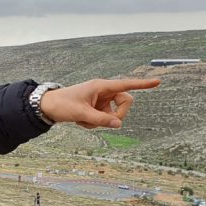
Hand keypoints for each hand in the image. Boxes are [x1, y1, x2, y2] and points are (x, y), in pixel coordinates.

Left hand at [39, 77, 159, 128]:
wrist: (47, 106)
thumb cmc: (62, 104)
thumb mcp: (81, 114)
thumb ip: (101, 119)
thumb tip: (119, 124)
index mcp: (101, 86)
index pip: (126, 85)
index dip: (143, 84)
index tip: (158, 82)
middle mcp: (104, 92)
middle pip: (125, 103)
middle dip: (118, 115)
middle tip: (106, 122)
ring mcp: (101, 101)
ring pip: (113, 115)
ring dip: (100, 122)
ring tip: (82, 120)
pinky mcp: (96, 109)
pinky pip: (104, 120)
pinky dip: (94, 124)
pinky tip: (80, 121)